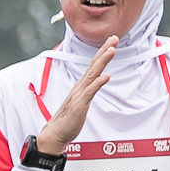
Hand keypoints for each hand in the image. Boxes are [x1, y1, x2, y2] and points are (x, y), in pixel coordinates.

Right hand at [36, 39, 116, 157]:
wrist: (55, 132)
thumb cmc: (68, 119)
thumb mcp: (81, 101)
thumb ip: (89, 90)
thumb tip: (98, 81)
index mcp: (81, 85)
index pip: (93, 65)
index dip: (102, 53)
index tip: (111, 42)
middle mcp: (80, 86)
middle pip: (93, 64)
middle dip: (104, 50)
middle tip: (114, 37)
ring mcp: (79, 94)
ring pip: (92, 74)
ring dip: (102, 61)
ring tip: (111, 50)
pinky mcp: (79, 104)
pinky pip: (90, 92)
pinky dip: (98, 83)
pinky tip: (106, 76)